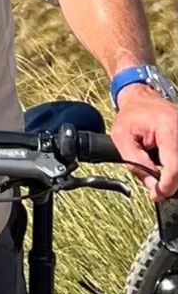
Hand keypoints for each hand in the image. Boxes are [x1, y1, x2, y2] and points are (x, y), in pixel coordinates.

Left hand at [111, 85, 177, 200]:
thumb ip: (135, 163)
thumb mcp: (121, 138)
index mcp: (167, 128)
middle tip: (156, 189)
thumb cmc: (130, 116)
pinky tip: (166, 166)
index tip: (157, 195)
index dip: (167, 186)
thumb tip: (152, 185)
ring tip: (159, 173)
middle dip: (170, 183)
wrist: (140, 98)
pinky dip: (174, 167)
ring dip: (172, 175)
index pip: (174, 166)